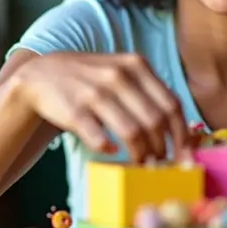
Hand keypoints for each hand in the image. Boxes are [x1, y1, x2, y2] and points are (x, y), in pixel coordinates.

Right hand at [14, 51, 187, 161]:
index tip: (184, 152)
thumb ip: (149, 92)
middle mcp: (118, 75)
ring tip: (140, 162)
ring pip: (132, 133)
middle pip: (155, 121)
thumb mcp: (122, 72)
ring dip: (141, 155)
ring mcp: (95, 93)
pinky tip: (109, 150)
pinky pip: (101, 139)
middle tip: (160, 161)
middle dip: (162, 148)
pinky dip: (109, 149)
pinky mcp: (74, 111)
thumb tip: (180, 130)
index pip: (171, 104)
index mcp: (136, 65)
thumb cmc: (92, 80)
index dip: (181, 133)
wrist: (42, 75)